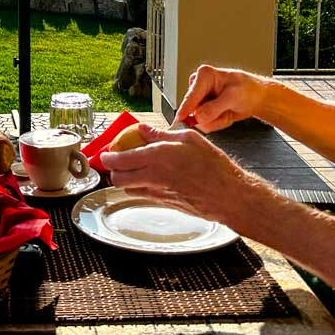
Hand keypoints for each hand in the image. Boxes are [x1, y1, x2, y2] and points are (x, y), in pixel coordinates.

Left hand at [100, 124, 251, 225]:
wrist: (228, 196)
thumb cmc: (214, 166)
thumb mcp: (190, 139)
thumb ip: (162, 135)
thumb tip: (144, 130)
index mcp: (157, 156)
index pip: (121, 159)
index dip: (108, 157)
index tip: (106, 153)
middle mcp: (153, 176)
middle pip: (118, 179)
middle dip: (113, 171)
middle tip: (115, 163)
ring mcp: (158, 193)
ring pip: (128, 190)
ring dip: (125, 180)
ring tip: (132, 170)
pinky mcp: (164, 204)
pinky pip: (143, 196)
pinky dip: (139, 188)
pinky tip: (150, 179)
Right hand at [175, 65, 265, 132]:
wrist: (256, 97)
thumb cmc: (247, 90)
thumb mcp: (233, 98)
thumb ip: (214, 108)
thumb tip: (198, 117)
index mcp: (204, 75)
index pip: (190, 96)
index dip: (185, 110)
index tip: (179, 120)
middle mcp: (198, 85)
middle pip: (193, 110)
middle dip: (210, 117)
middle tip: (225, 112)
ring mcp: (200, 98)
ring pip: (199, 119)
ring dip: (215, 120)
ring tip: (227, 111)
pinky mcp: (203, 108)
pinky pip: (204, 122)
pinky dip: (217, 122)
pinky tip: (225, 114)